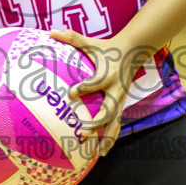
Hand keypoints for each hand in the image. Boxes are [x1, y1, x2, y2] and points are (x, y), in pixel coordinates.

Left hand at [49, 30, 144, 155]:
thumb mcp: (91, 43)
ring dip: (107, 138)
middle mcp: (115, 90)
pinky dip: (111, 138)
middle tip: (82, 133)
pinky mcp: (121, 105)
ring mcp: (120, 99)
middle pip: (108, 110)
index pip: (96, 82)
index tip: (71, 93)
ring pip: (115, 122)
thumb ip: (72, 38)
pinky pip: (116, 124)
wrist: (134, 52)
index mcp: (107, 74)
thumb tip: (51, 31)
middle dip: (97, 123)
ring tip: (97, 154)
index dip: (84, 88)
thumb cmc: (107, 48)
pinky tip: (102, 152)